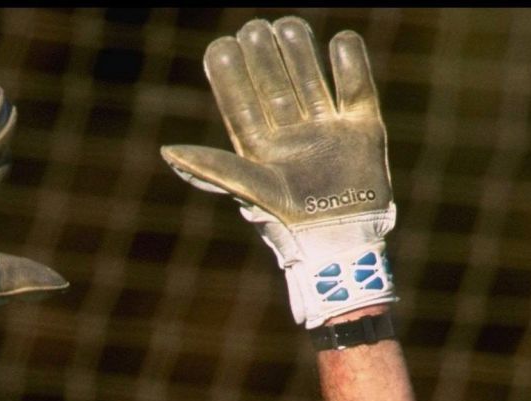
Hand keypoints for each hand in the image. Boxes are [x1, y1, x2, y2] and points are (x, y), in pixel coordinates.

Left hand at [164, 17, 397, 327]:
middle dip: (264, 54)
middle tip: (256, 30)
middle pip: (274, 81)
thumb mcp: (249, 191)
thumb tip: (168, 151)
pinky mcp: (362, 128)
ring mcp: (326, 128)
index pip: (240, 99)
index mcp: (259, 145)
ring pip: (310, 77)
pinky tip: (339, 41)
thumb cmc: (288, 224)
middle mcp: (291, 132)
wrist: (340, 244)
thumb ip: (212, 168)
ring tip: (288, 26)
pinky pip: (355, 86)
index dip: (231, 72)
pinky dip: (350, 62)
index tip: (223, 46)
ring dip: (299, 50)